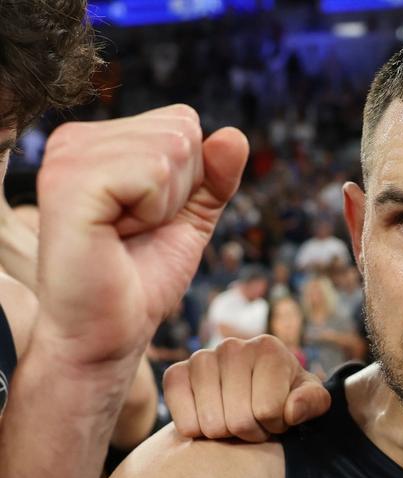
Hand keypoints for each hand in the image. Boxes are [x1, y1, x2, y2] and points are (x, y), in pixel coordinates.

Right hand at [35, 105, 248, 364]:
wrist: (112, 331)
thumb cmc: (145, 274)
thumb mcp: (193, 217)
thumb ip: (215, 175)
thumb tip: (235, 134)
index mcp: (98, 140)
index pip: (183, 121)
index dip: (188, 179)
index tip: (149, 216)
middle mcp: (75, 139)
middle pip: (182, 130)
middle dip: (179, 190)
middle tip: (137, 229)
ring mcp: (67, 158)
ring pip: (172, 149)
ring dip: (164, 205)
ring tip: (124, 233)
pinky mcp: (69, 184)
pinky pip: (154, 172)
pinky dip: (153, 211)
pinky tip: (117, 234)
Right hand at [163, 335, 330, 441]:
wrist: (249, 392)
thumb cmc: (283, 395)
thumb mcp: (310, 397)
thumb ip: (312, 401)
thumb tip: (292, 410)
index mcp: (268, 348)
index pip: (269, 409)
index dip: (275, 424)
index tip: (277, 416)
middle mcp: (233, 346)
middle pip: (240, 419)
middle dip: (251, 431)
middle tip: (255, 421)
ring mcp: (202, 357)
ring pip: (212, 424)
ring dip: (225, 434)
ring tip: (235, 418)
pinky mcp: (175, 373)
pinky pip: (183, 421)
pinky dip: (197, 431)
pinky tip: (209, 417)